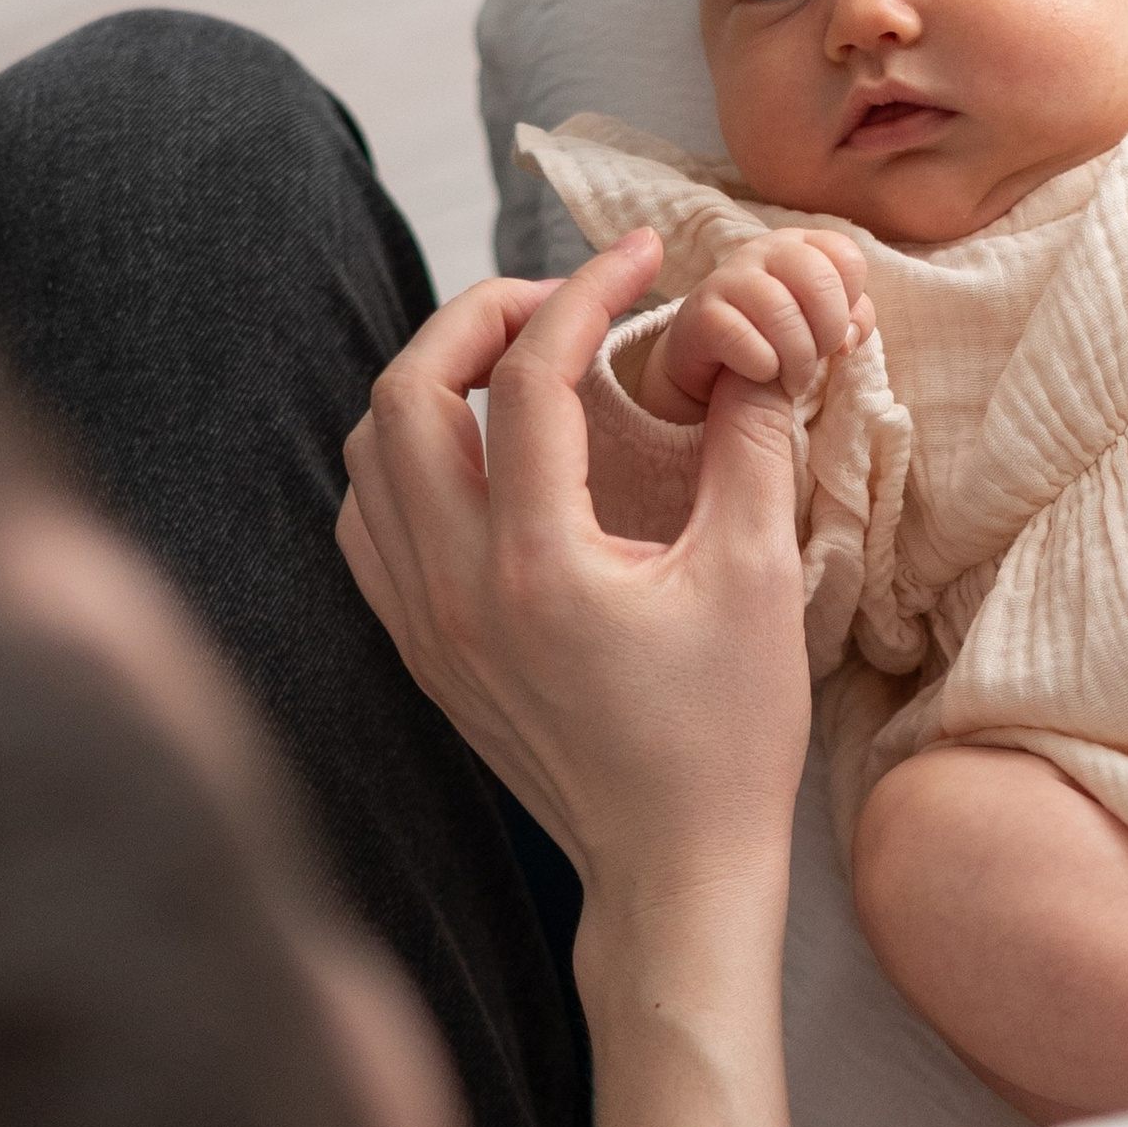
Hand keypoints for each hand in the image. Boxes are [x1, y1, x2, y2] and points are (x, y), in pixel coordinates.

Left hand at [338, 230, 810, 908]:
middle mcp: (456, 591)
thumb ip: (750, 444)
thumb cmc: (725, 739)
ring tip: (517, 365)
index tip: (640, 257)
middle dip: (479, 317)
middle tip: (560, 302)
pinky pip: (366, 526)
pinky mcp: (417, 652)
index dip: (586, 291)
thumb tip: (748, 342)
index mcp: (540, 566)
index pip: (530, 378)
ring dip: (432, 384)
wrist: (670, 870)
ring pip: (368, 455)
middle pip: (405, 393)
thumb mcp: (761, 578)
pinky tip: (475, 457)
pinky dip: (403, 464)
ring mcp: (422, 625)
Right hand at [633, 229, 874, 429]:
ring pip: (782, 312)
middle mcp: (764, 250)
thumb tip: (847, 340)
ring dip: (797, 359)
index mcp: (800, 245)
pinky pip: (743, 338)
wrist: (712, 365)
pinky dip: (762, 366)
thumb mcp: (821, 325)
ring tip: (792, 379)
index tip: (834, 331)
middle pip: (820, 280)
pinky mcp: (701, 312)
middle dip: (828, 332)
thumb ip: (852, 321)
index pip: (847, 258)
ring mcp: (728, 276)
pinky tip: (761, 374)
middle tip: (817, 359)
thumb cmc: (776, 337)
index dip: (850, 303)